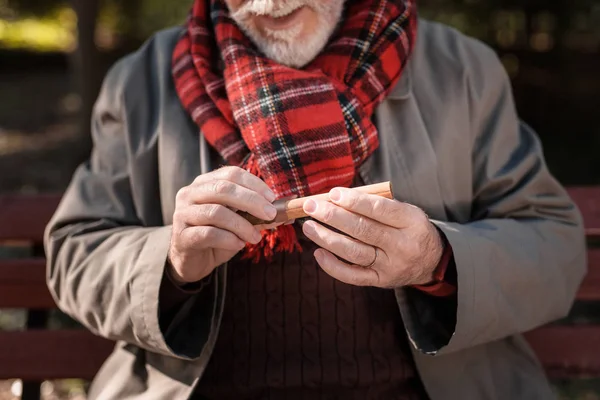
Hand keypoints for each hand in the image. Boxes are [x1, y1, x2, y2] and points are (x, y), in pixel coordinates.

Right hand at [168, 166, 280, 283]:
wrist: (191, 260)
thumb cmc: (217, 236)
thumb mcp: (239, 221)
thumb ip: (257, 214)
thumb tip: (286, 213)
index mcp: (205, 183)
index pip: (231, 173)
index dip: (254, 184)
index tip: (272, 197)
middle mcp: (190, 194)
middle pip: (223, 189)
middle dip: (252, 201)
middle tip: (271, 214)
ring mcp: (182, 214)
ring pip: (216, 212)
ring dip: (242, 225)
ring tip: (256, 237)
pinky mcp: (182, 236)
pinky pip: (208, 234)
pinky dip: (229, 239)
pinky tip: (239, 245)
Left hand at [301, 187, 443, 287]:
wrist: (432, 261)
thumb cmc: (409, 229)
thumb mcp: (405, 211)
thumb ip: (376, 204)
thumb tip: (336, 198)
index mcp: (410, 221)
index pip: (379, 209)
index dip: (354, 201)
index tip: (333, 193)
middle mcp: (402, 245)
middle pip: (363, 230)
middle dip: (333, 217)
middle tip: (311, 207)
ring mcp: (391, 266)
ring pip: (354, 252)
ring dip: (327, 238)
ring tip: (309, 226)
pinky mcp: (380, 281)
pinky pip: (353, 276)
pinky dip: (333, 266)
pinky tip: (318, 253)